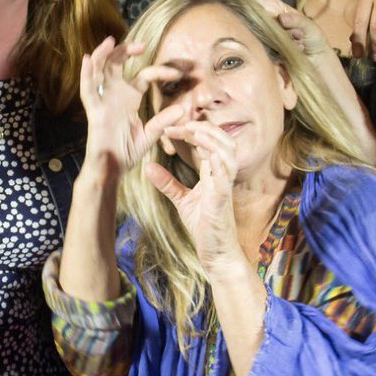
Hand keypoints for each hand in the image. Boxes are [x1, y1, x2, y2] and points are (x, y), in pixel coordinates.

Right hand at [81, 36, 185, 175]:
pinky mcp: (94, 112)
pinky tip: (88, 59)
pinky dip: (86, 74)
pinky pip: (87, 90)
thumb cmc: (127, 152)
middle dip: (126, 51)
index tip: (177, 74)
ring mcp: (103, 101)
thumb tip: (181, 109)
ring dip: (103, 55)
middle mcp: (115, 95)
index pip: (143, 76)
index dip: (159, 71)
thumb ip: (163, 122)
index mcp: (129, 98)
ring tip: (109, 41)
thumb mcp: (150, 135)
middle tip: (141, 45)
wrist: (112, 169)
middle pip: (117, 64)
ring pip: (99, 71)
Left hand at [145, 119, 244, 273]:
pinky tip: (205, 151)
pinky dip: (217, 160)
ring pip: (228, 151)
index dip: (193, 130)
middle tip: (181, 122)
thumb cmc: (204, 226)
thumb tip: (148, 166)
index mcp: (214, 173)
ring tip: (193, 130)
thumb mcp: (182, 200)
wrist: (217, 253)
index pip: (209, 142)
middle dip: (204, 127)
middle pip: (223, 139)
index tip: (171, 127)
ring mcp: (224, 186)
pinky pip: (224, 174)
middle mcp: (222, 175)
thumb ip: (167, 182)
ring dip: (212, 138)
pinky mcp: (222, 199)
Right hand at [220, 0, 329, 55]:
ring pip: (244, 25)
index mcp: (277, 11)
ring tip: (224, 16)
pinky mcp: (260, 51)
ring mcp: (261, 35)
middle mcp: (266, 20)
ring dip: (235, 23)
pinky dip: (246, 44)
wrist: (315, 66)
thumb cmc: (314, 44)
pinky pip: (250, 45)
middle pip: (245, 6)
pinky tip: (239, 43)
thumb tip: (282, 18)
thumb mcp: (312, 31)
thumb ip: (300, 23)